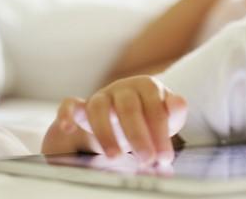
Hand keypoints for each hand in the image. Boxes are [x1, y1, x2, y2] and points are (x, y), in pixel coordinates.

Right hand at [42, 76, 186, 165]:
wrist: (127, 116)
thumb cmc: (151, 118)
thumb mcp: (168, 117)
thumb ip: (175, 112)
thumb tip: (179, 102)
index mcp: (147, 87)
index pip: (154, 108)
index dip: (160, 133)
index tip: (164, 157)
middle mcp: (123, 88)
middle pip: (128, 108)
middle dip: (138, 136)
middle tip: (146, 159)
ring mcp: (102, 96)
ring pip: (98, 108)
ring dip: (105, 132)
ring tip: (115, 156)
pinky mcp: (82, 106)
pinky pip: (69, 104)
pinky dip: (66, 114)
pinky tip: (67, 128)